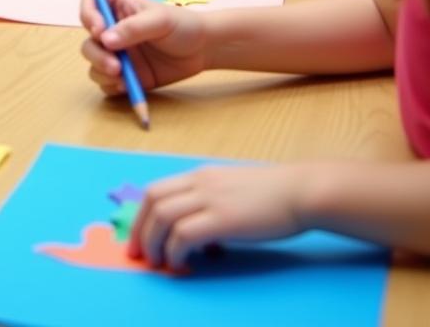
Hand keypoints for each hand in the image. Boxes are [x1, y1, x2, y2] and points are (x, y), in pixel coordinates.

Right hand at [79, 0, 207, 93]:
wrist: (202, 51)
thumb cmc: (182, 25)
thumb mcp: (161, 20)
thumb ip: (133, 28)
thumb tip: (105, 40)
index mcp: (118, 6)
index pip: (90, 0)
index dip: (88, 13)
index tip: (99, 29)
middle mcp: (112, 28)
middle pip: (88, 38)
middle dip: (96, 53)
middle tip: (115, 66)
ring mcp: (117, 52)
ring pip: (93, 60)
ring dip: (100, 70)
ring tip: (121, 78)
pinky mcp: (123, 73)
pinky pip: (105, 81)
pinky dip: (110, 85)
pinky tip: (126, 86)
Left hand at [130, 164, 309, 269]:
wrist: (301, 192)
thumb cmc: (273, 197)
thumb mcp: (232, 194)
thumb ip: (212, 210)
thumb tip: (202, 243)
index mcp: (199, 175)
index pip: (156, 189)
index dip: (142, 215)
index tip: (138, 237)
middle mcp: (199, 182)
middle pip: (153, 200)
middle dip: (140, 230)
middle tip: (139, 255)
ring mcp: (210, 198)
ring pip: (163, 216)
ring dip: (154, 243)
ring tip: (158, 264)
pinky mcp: (223, 218)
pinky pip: (184, 234)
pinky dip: (176, 251)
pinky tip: (183, 264)